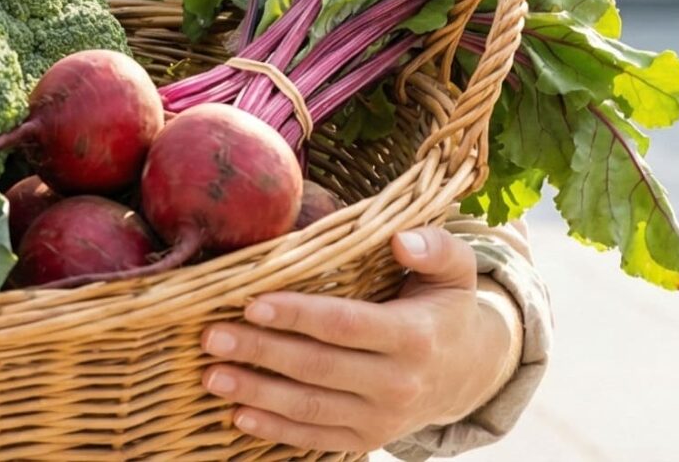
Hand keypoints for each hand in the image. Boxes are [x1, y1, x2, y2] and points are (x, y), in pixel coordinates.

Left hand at [200, 225, 521, 453]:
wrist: (466, 374)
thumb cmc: (445, 310)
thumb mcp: (455, 272)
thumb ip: (435, 246)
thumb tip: (400, 238)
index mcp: (415, 336)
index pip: (345, 325)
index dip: (297, 315)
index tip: (252, 303)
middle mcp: (398, 384)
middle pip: (318, 367)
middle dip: (261, 352)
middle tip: (212, 336)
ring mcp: (382, 419)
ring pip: (309, 407)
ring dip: (256, 393)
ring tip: (212, 375)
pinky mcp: (367, 439)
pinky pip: (315, 438)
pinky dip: (275, 430)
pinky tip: (239, 414)